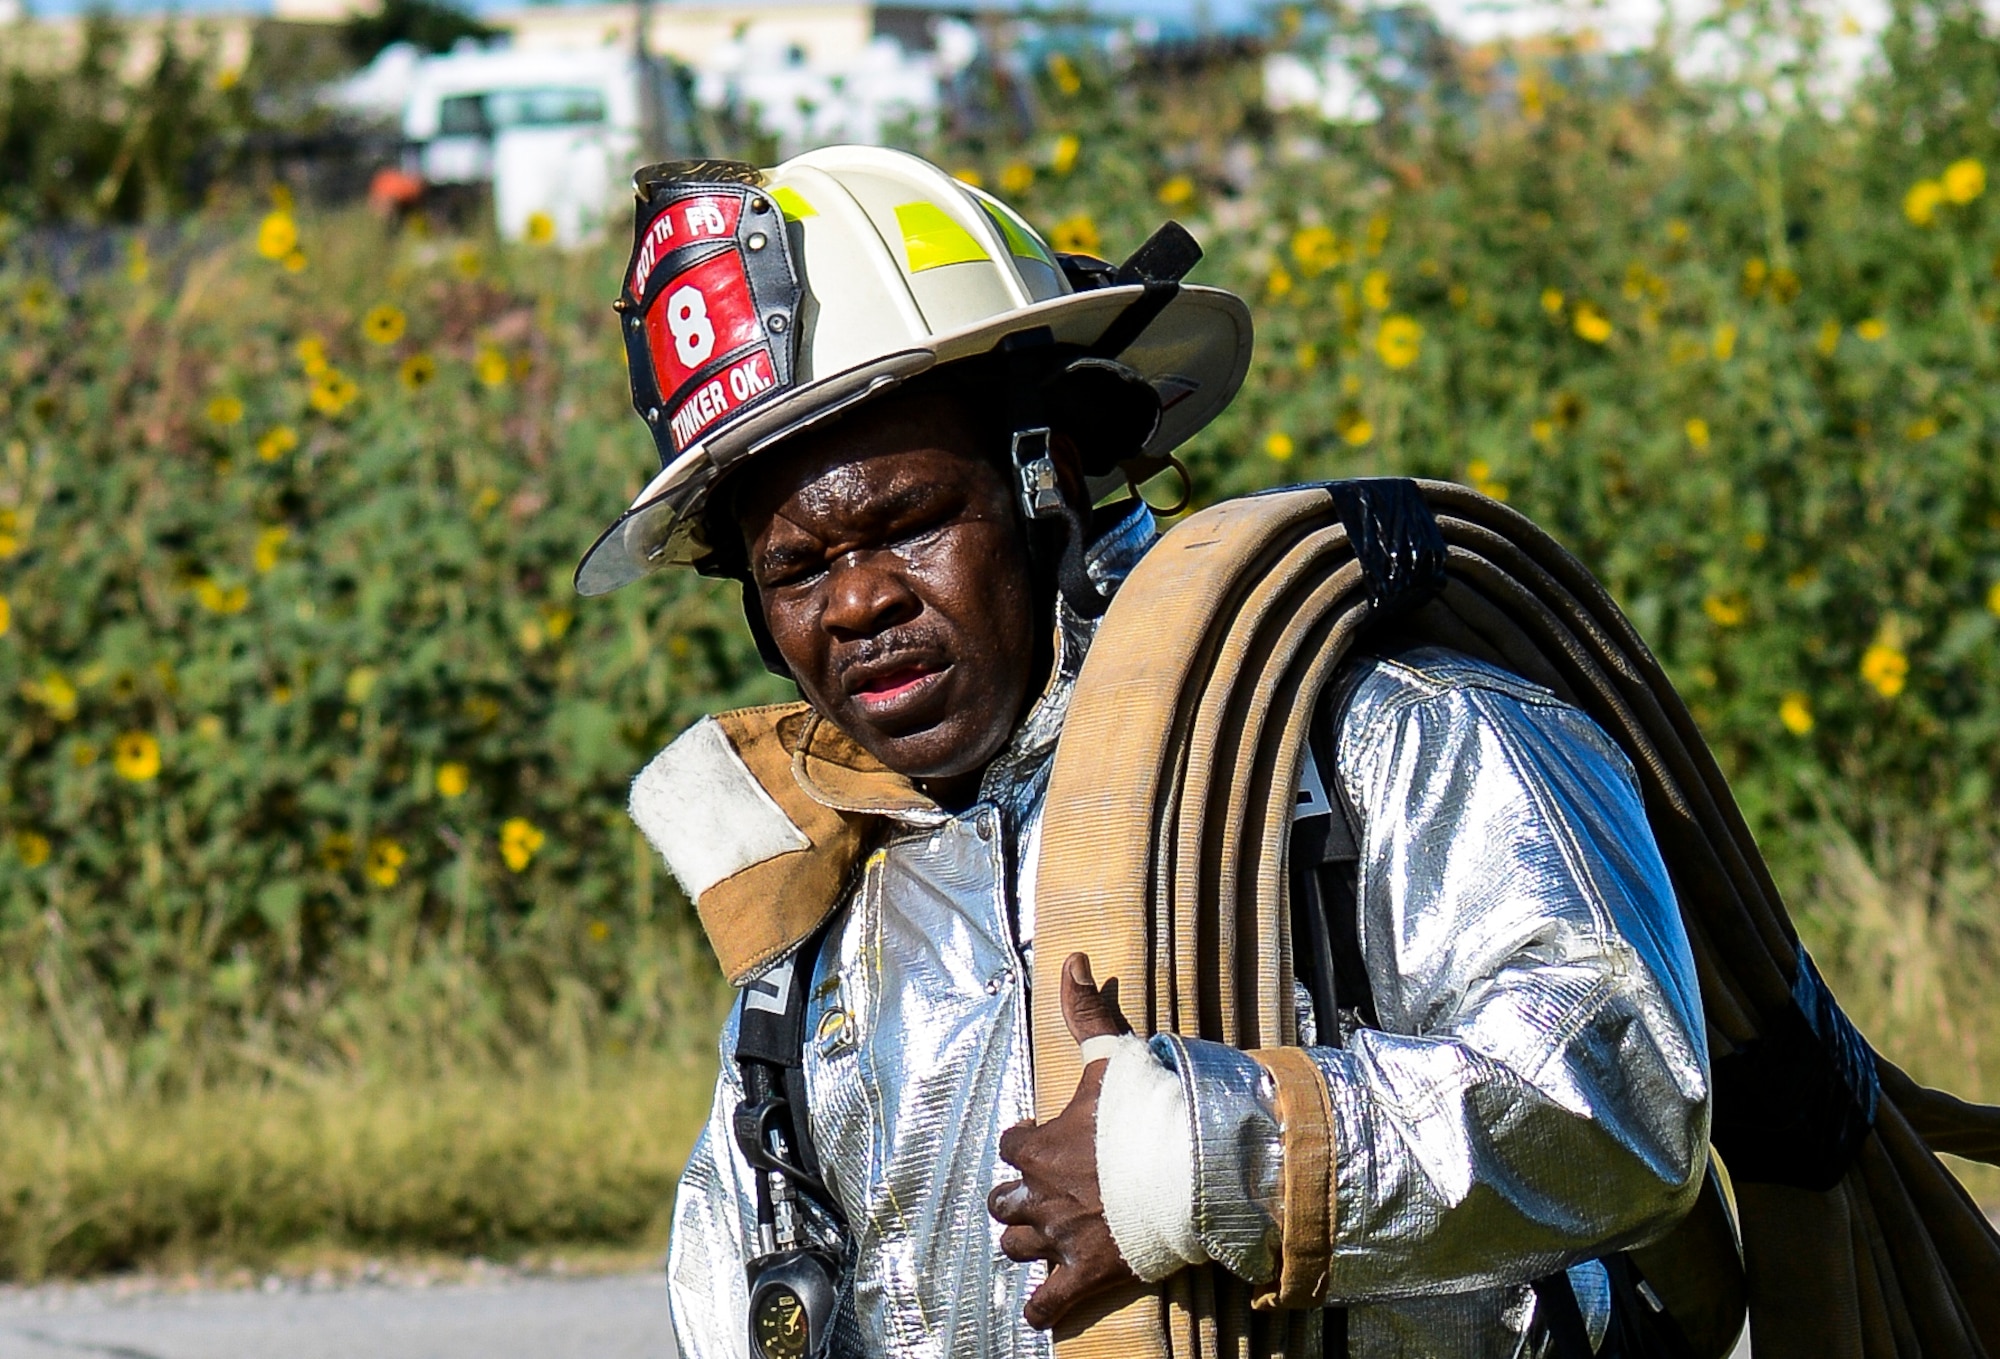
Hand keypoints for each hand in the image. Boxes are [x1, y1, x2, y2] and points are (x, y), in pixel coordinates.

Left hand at [988, 953, 1138, 1329]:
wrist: (1191, 1169)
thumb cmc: (1151, 1111)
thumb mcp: (1112, 1055)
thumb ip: (1086, 1011)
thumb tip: (1073, 959)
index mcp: (1041, 1146)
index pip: (1012, 1146)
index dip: (1025, 1142)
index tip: (1042, 1139)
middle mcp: (1041, 1195)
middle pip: (1004, 1201)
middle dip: (1018, 1197)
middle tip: (1044, 1192)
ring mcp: (1061, 1239)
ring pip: (1017, 1248)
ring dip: (1026, 1242)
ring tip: (1046, 1237)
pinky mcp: (1085, 1276)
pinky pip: (1046, 1304)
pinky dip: (1042, 1308)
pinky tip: (1044, 1305)